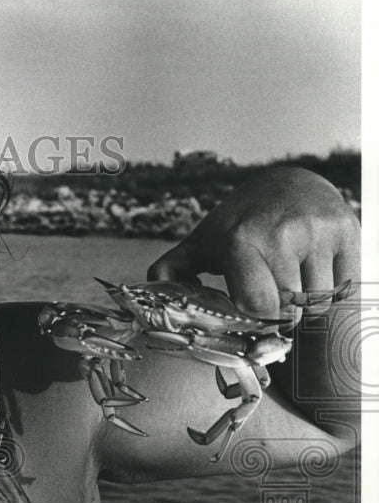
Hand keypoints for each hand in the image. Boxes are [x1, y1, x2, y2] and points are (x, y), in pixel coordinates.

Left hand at [147, 167, 359, 322]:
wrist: (286, 183)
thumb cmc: (238, 223)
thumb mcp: (200, 243)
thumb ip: (169, 271)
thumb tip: (154, 301)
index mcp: (240, 240)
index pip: (258, 305)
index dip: (255, 319)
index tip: (250, 314)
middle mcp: (282, 234)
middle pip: (289, 309)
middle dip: (279, 315)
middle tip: (271, 301)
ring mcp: (319, 232)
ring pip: (319, 303)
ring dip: (305, 305)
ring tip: (290, 284)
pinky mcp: (349, 232)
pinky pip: (345, 287)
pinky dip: (331, 291)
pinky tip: (313, 275)